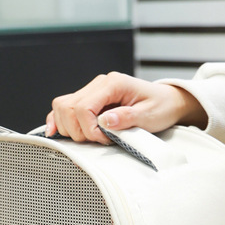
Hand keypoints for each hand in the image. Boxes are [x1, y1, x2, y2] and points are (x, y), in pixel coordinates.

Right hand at [46, 72, 205, 144]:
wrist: (167, 102)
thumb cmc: (160, 107)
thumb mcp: (149, 116)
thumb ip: (126, 118)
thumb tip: (104, 121)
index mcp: (113, 84)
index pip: (83, 107)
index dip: (89, 129)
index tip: (104, 140)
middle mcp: (98, 84)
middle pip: (68, 107)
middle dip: (78, 131)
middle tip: (98, 141)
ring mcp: (92, 91)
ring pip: (62, 108)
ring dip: (70, 128)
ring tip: (91, 138)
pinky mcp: (89, 100)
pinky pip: (64, 107)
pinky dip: (58, 121)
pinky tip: (57, 132)